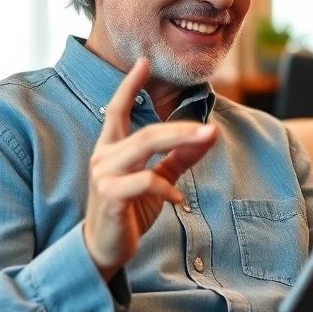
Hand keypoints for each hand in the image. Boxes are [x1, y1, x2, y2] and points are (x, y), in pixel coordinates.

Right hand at [84, 58, 217, 278]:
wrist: (105, 248)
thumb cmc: (129, 211)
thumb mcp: (157, 181)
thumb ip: (179, 158)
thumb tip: (208, 134)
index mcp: (111, 148)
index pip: (116, 110)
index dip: (129, 86)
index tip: (143, 63)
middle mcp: (103, 156)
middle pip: (146, 130)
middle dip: (180, 127)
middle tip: (209, 127)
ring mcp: (104, 175)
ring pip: (144, 146)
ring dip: (179, 143)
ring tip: (204, 142)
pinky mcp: (110, 195)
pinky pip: (143, 181)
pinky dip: (166, 188)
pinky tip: (178, 199)